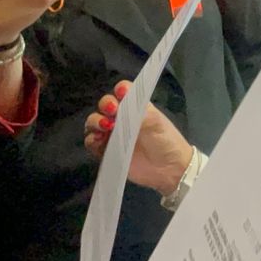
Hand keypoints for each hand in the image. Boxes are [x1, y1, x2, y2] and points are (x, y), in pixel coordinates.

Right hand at [84, 80, 194, 196]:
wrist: (169, 170)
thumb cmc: (166, 141)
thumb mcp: (157, 123)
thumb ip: (139, 112)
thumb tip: (122, 104)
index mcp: (135, 107)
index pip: (122, 91)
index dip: (120, 90)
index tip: (121, 93)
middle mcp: (121, 118)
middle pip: (105, 104)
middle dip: (106, 105)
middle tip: (112, 112)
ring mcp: (112, 134)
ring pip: (94, 121)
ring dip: (95, 121)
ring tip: (105, 127)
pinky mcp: (106, 151)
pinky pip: (91, 142)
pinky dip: (92, 139)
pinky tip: (99, 140)